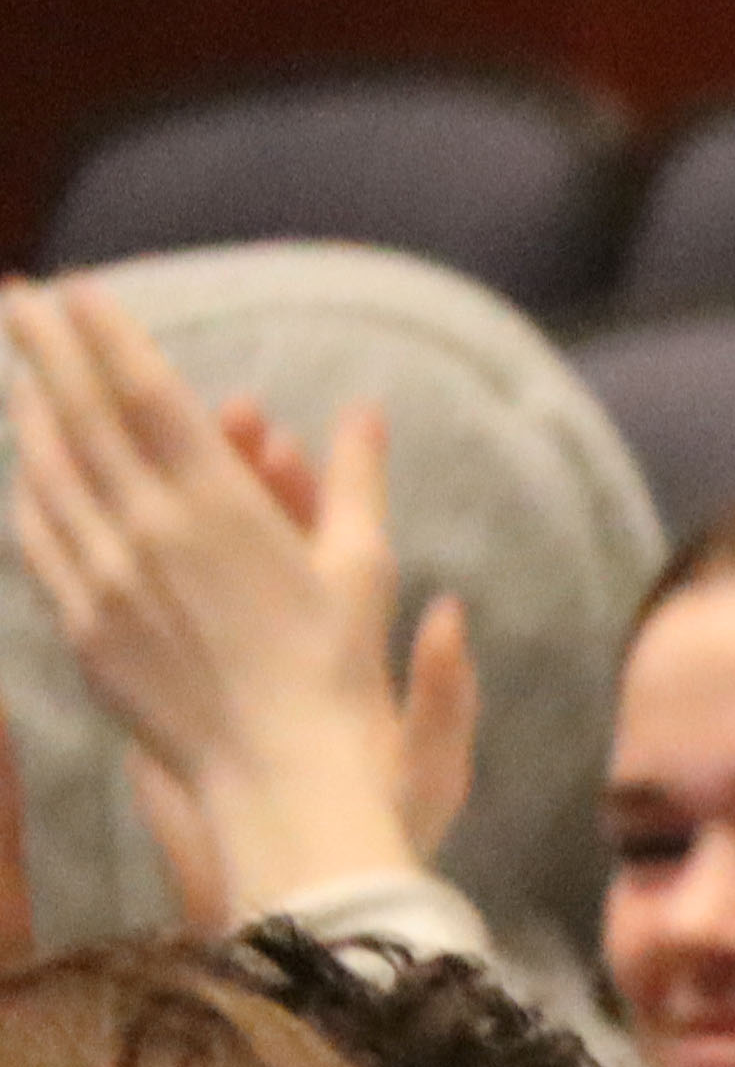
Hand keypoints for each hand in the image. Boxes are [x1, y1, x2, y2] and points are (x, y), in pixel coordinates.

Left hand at [1, 282, 457, 912]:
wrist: (282, 781)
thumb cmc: (339, 679)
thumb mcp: (362, 571)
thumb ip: (355, 482)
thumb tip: (366, 412)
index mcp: (218, 504)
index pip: (142, 389)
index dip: (104, 330)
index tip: (76, 285)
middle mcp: (147, 527)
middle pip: (79, 413)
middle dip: (44, 345)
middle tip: (16, 293)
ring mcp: (104, 576)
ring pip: (47, 470)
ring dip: (29, 410)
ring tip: (19, 371)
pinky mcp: (84, 625)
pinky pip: (41, 539)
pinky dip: (29, 491)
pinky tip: (27, 471)